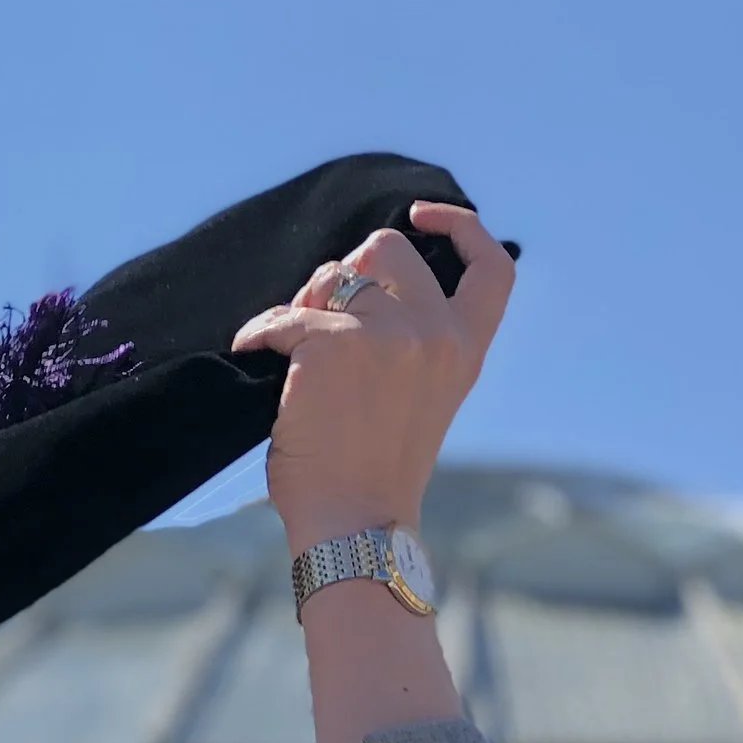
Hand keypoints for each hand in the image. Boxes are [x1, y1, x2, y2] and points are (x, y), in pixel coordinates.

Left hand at [229, 201, 513, 551]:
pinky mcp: (330, 346)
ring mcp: (385, 334)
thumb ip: (418, 344)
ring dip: (305, 301)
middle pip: (389, 249)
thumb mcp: (424, 400)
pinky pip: (283, 318)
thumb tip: (365, 287)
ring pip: (334, 274)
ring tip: (290, 346)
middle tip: (322, 313)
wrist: (354, 527)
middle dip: (350, 269)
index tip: (422, 215)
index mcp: (465, 349)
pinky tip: (250, 350)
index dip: (459, 226)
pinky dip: (259, 332)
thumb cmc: (375, 476)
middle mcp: (433, 332)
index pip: (491, 267)